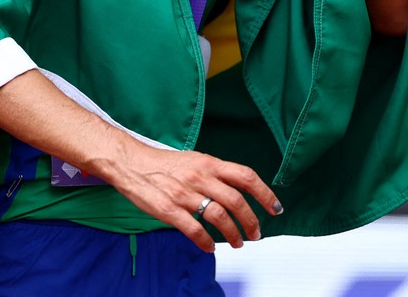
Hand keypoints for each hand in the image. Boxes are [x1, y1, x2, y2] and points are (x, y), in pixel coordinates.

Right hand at [106, 140, 283, 252]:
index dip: (265, 193)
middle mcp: (200, 177)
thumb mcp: (196, 160)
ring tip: (237, 243)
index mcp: (209, 163)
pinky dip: (206, 242)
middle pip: (236, 200)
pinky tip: (210, 247)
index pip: (246, 176)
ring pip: (219, 216)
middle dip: (251, 221)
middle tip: (256, 234)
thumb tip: (239, 189)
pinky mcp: (169, 209)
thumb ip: (216, 173)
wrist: (132, 163)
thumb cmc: (165, 164)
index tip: (275, 208)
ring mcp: (185, 194)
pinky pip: (194, 229)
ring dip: (233, 234)